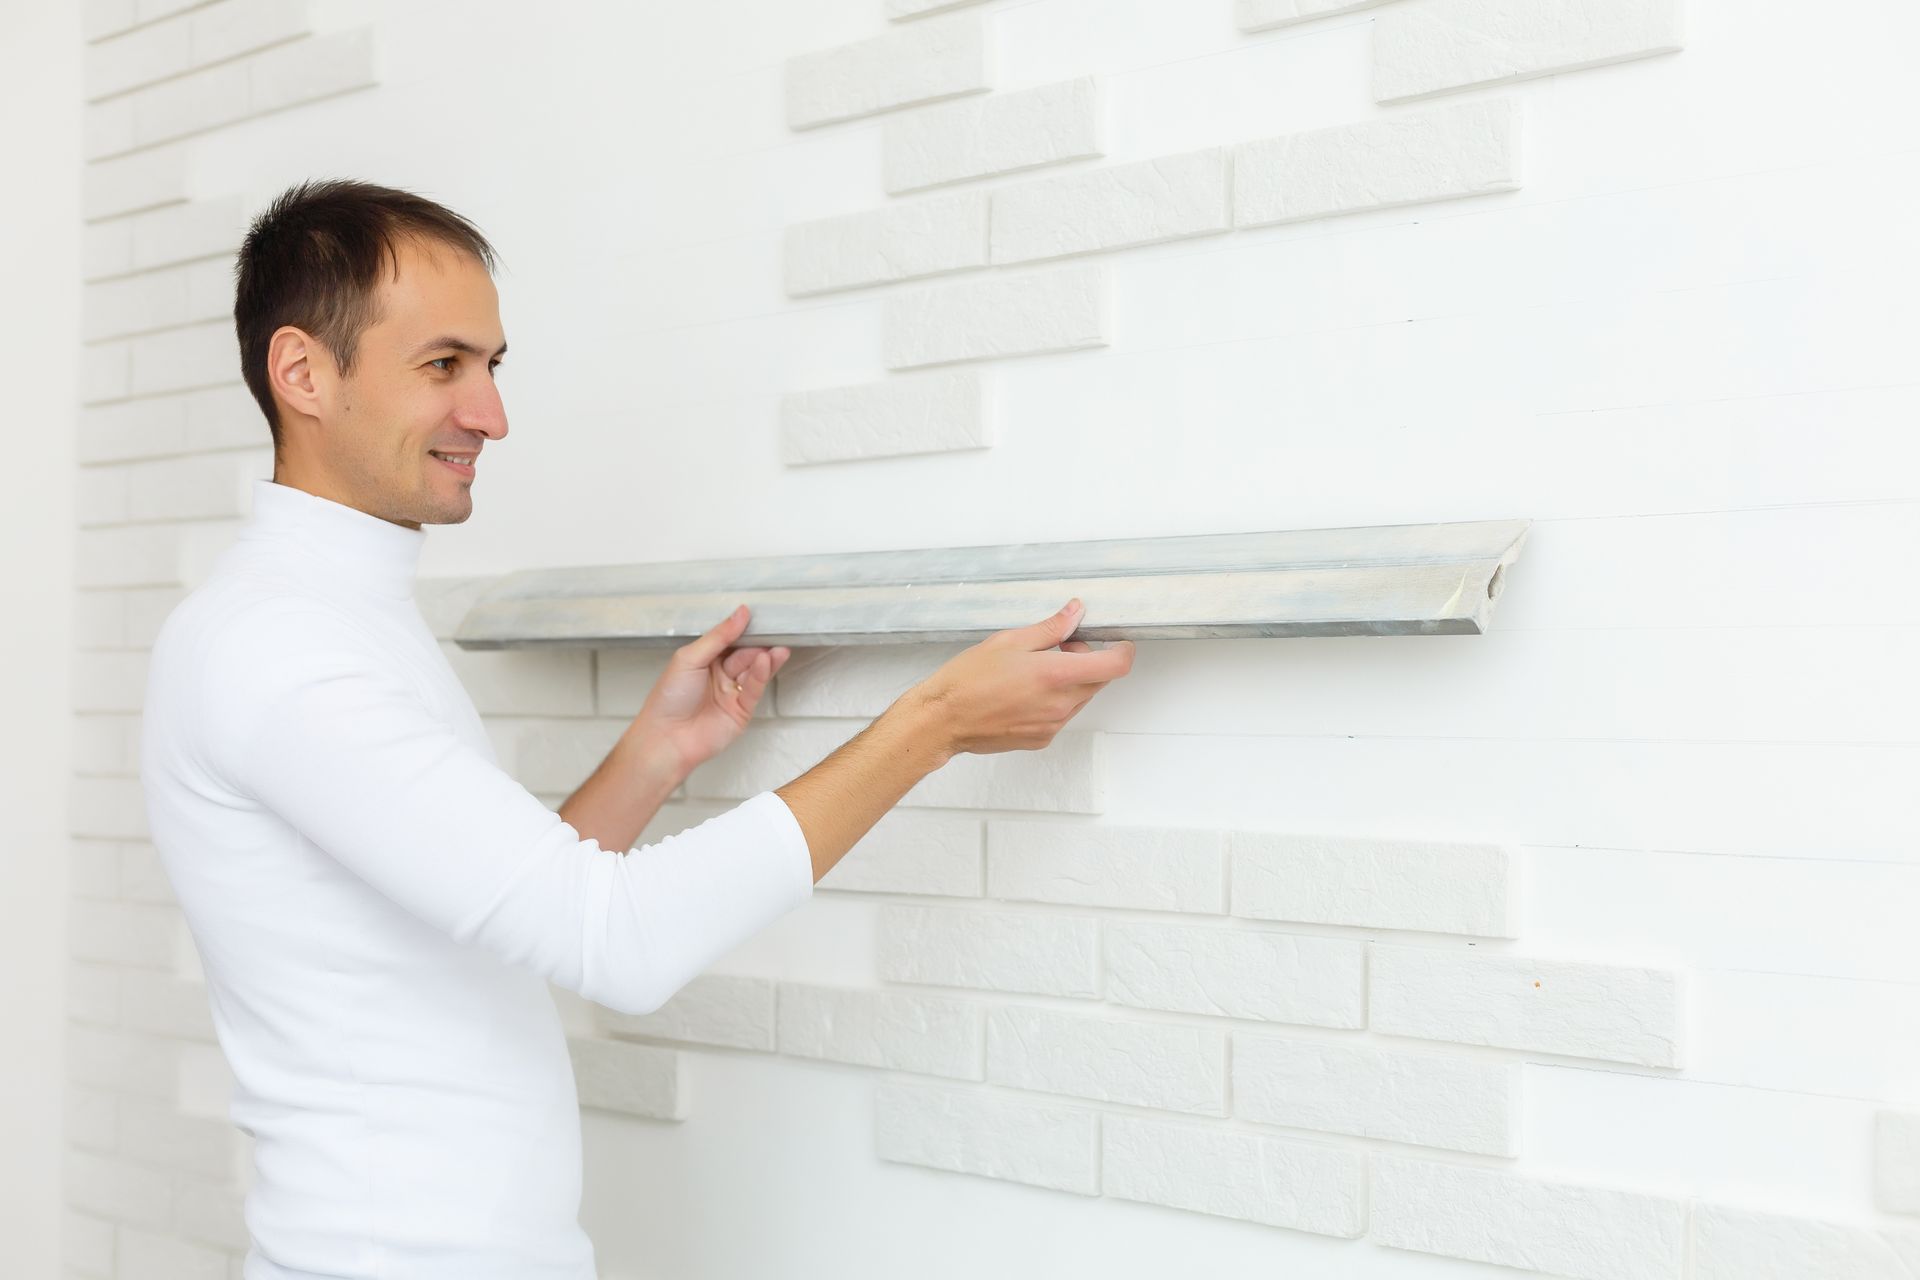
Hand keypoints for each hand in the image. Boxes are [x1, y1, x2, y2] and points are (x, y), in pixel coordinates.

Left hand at [631, 604, 789, 773]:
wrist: (666, 738)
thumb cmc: (668, 699)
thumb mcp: (690, 658)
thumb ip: (719, 636)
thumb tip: (740, 614)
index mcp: (704, 659)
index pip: (729, 639)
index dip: (742, 629)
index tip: (757, 616)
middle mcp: (719, 675)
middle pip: (745, 654)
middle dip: (759, 644)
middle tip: (775, 631)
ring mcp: (731, 693)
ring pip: (754, 671)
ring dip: (767, 659)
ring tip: (779, 647)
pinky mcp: (742, 711)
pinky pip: (755, 689)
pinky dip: (762, 675)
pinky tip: (767, 661)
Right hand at [910, 598, 1133, 754]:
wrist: (943, 719)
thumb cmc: (968, 680)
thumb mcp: (1009, 641)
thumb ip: (1050, 628)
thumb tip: (1075, 613)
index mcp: (1056, 675)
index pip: (1115, 666)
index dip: (1122, 651)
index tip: (1116, 643)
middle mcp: (1060, 704)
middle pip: (1099, 680)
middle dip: (1088, 660)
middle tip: (1058, 648)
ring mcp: (1053, 725)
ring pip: (1081, 698)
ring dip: (1071, 681)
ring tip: (1035, 671)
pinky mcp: (1042, 739)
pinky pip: (1061, 715)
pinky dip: (1054, 700)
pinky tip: (1024, 693)